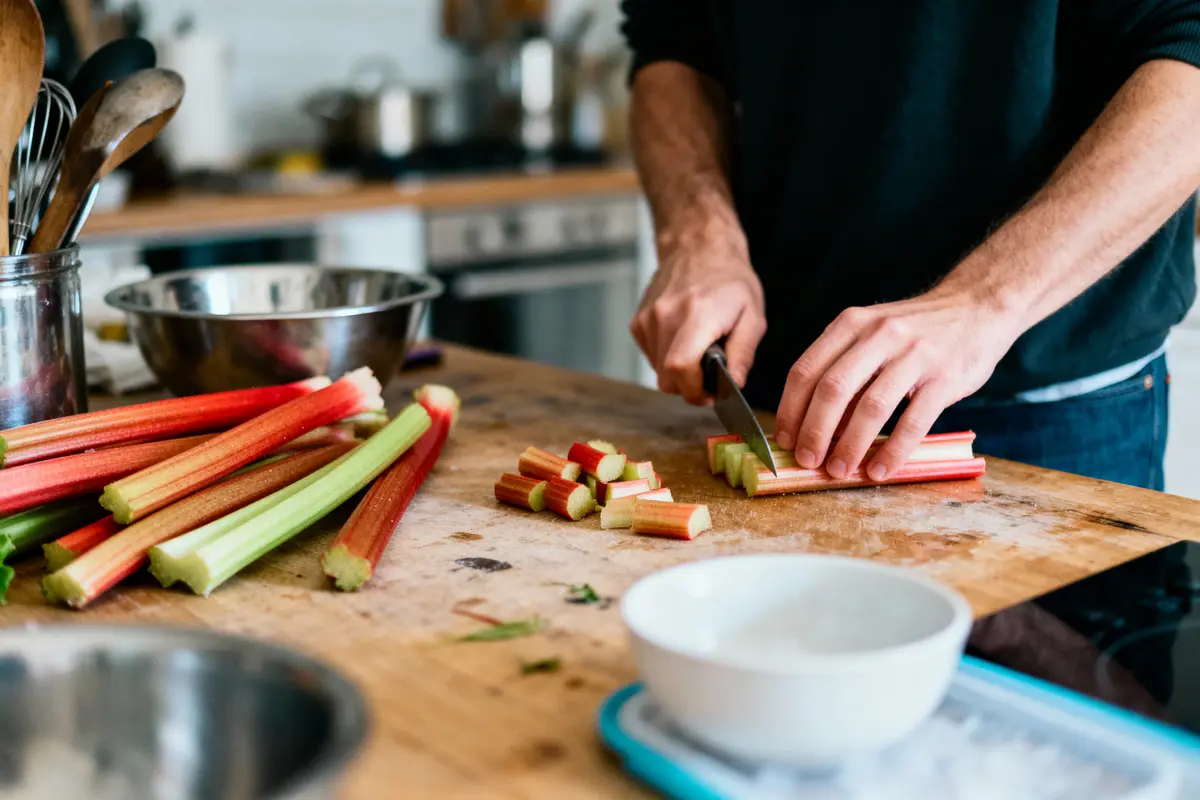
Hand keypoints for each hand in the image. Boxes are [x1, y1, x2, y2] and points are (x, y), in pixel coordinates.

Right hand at [631, 236, 765, 403]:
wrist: (698, 248)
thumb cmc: (729, 281)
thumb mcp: (752, 317)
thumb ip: (743, 354)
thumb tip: (734, 384)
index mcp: (697, 314)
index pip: (680, 367)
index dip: (695, 388)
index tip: (711, 389)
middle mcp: (666, 316)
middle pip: (666, 378)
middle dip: (689, 387)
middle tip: (709, 376)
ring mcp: (648, 318)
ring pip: (657, 371)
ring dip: (678, 372)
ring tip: (698, 351)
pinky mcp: (638, 322)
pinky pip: (651, 356)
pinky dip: (666, 358)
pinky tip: (683, 340)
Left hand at [773, 289, 1020, 479]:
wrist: (976, 306)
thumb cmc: (914, 331)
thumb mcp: (871, 335)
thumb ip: (845, 371)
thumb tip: (812, 427)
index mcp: (850, 324)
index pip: (806, 370)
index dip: (789, 410)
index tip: (783, 440)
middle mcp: (878, 334)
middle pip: (832, 389)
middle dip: (814, 432)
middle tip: (806, 461)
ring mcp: (914, 354)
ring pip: (871, 407)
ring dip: (849, 445)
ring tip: (838, 471)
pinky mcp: (945, 376)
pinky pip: (914, 421)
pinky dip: (893, 450)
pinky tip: (880, 470)